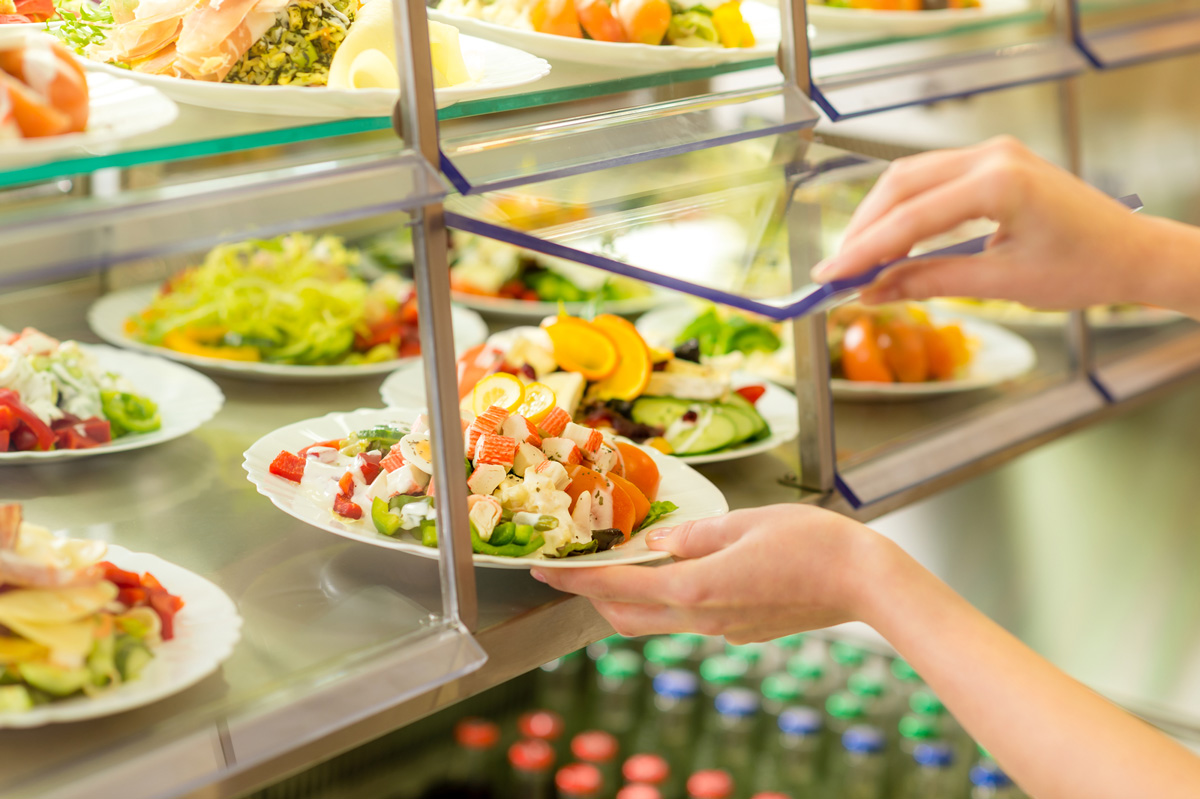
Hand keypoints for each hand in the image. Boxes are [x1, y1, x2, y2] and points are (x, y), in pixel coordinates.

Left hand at [531, 504, 887, 642]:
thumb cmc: (813, 543)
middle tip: (578, 569)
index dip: (574, 582)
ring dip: (633, 599)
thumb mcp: (745, 522)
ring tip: (626, 565)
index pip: (617, 589)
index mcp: (696, 588)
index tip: (543, 573)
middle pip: (628, 617)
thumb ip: (693, 534)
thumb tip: (657, 541)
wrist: (867, 584)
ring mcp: (724, 631)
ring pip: (659, 621)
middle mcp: (703, 618)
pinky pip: (692, 618)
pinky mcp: (744, 632)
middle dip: (596, 597)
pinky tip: (684, 571)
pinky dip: (672, 599)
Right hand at [810, 136, 1155, 308]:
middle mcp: (992, 156)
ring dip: (878, 218)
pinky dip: (903, 210)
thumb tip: (875, 292)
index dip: (864, 250)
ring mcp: (992, 153)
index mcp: (1000, 182)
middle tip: (834, 271)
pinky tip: (889, 242)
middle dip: (862, 230)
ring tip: (856, 261)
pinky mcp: (992, 162)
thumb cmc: (1085, 268)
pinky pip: (931, 180)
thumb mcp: (1004, 283)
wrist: (1133, 252)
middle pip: (900, 186)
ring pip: (910, 178)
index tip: (829, 276)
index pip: (911, 217)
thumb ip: (932, 282)